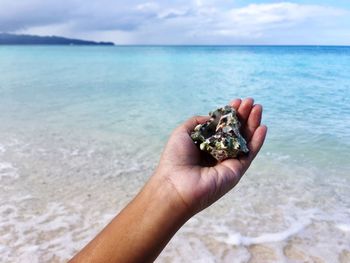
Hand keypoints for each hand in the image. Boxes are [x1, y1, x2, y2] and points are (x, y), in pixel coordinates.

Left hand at [154, 98, 266, 214]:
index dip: (230, 114)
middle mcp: (218, 153)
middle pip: (236, 132)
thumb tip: (214, 117)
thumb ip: (198, 122)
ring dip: (253, 124)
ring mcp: (228, 162)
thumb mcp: (182, 133)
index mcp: (205, 144)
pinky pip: (249, 154)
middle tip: (251, 102)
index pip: (222, 127)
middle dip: (244, 116)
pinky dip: (257, 141)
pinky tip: (262, 127)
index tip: (237, 101)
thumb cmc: (175, 159)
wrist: (176, 184)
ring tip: (258, 108)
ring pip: (245, 141)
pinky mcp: (236, 171)